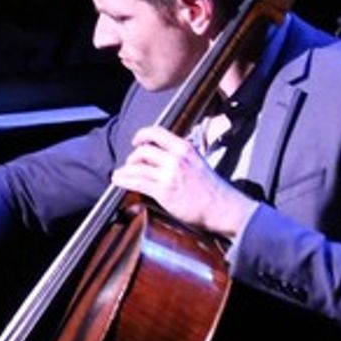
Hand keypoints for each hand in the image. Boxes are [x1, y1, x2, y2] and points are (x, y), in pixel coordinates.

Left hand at [110, 126, 257, 238]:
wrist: (222, 207)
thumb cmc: (211, 188)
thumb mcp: (198, 162)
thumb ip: (181, 155)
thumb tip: (163, 153)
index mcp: (185, 148)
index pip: (157, 133)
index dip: (142, 135)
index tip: (136, 141)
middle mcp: (176, 158)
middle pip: (143, 151)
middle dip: (132, 157)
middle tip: (130, 164)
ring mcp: (169, 175)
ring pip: (137, 167)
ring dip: (124, 170)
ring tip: (118, 174)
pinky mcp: (163, 191)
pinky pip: (136, 182)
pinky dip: (123, 180)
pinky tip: (118, 181)